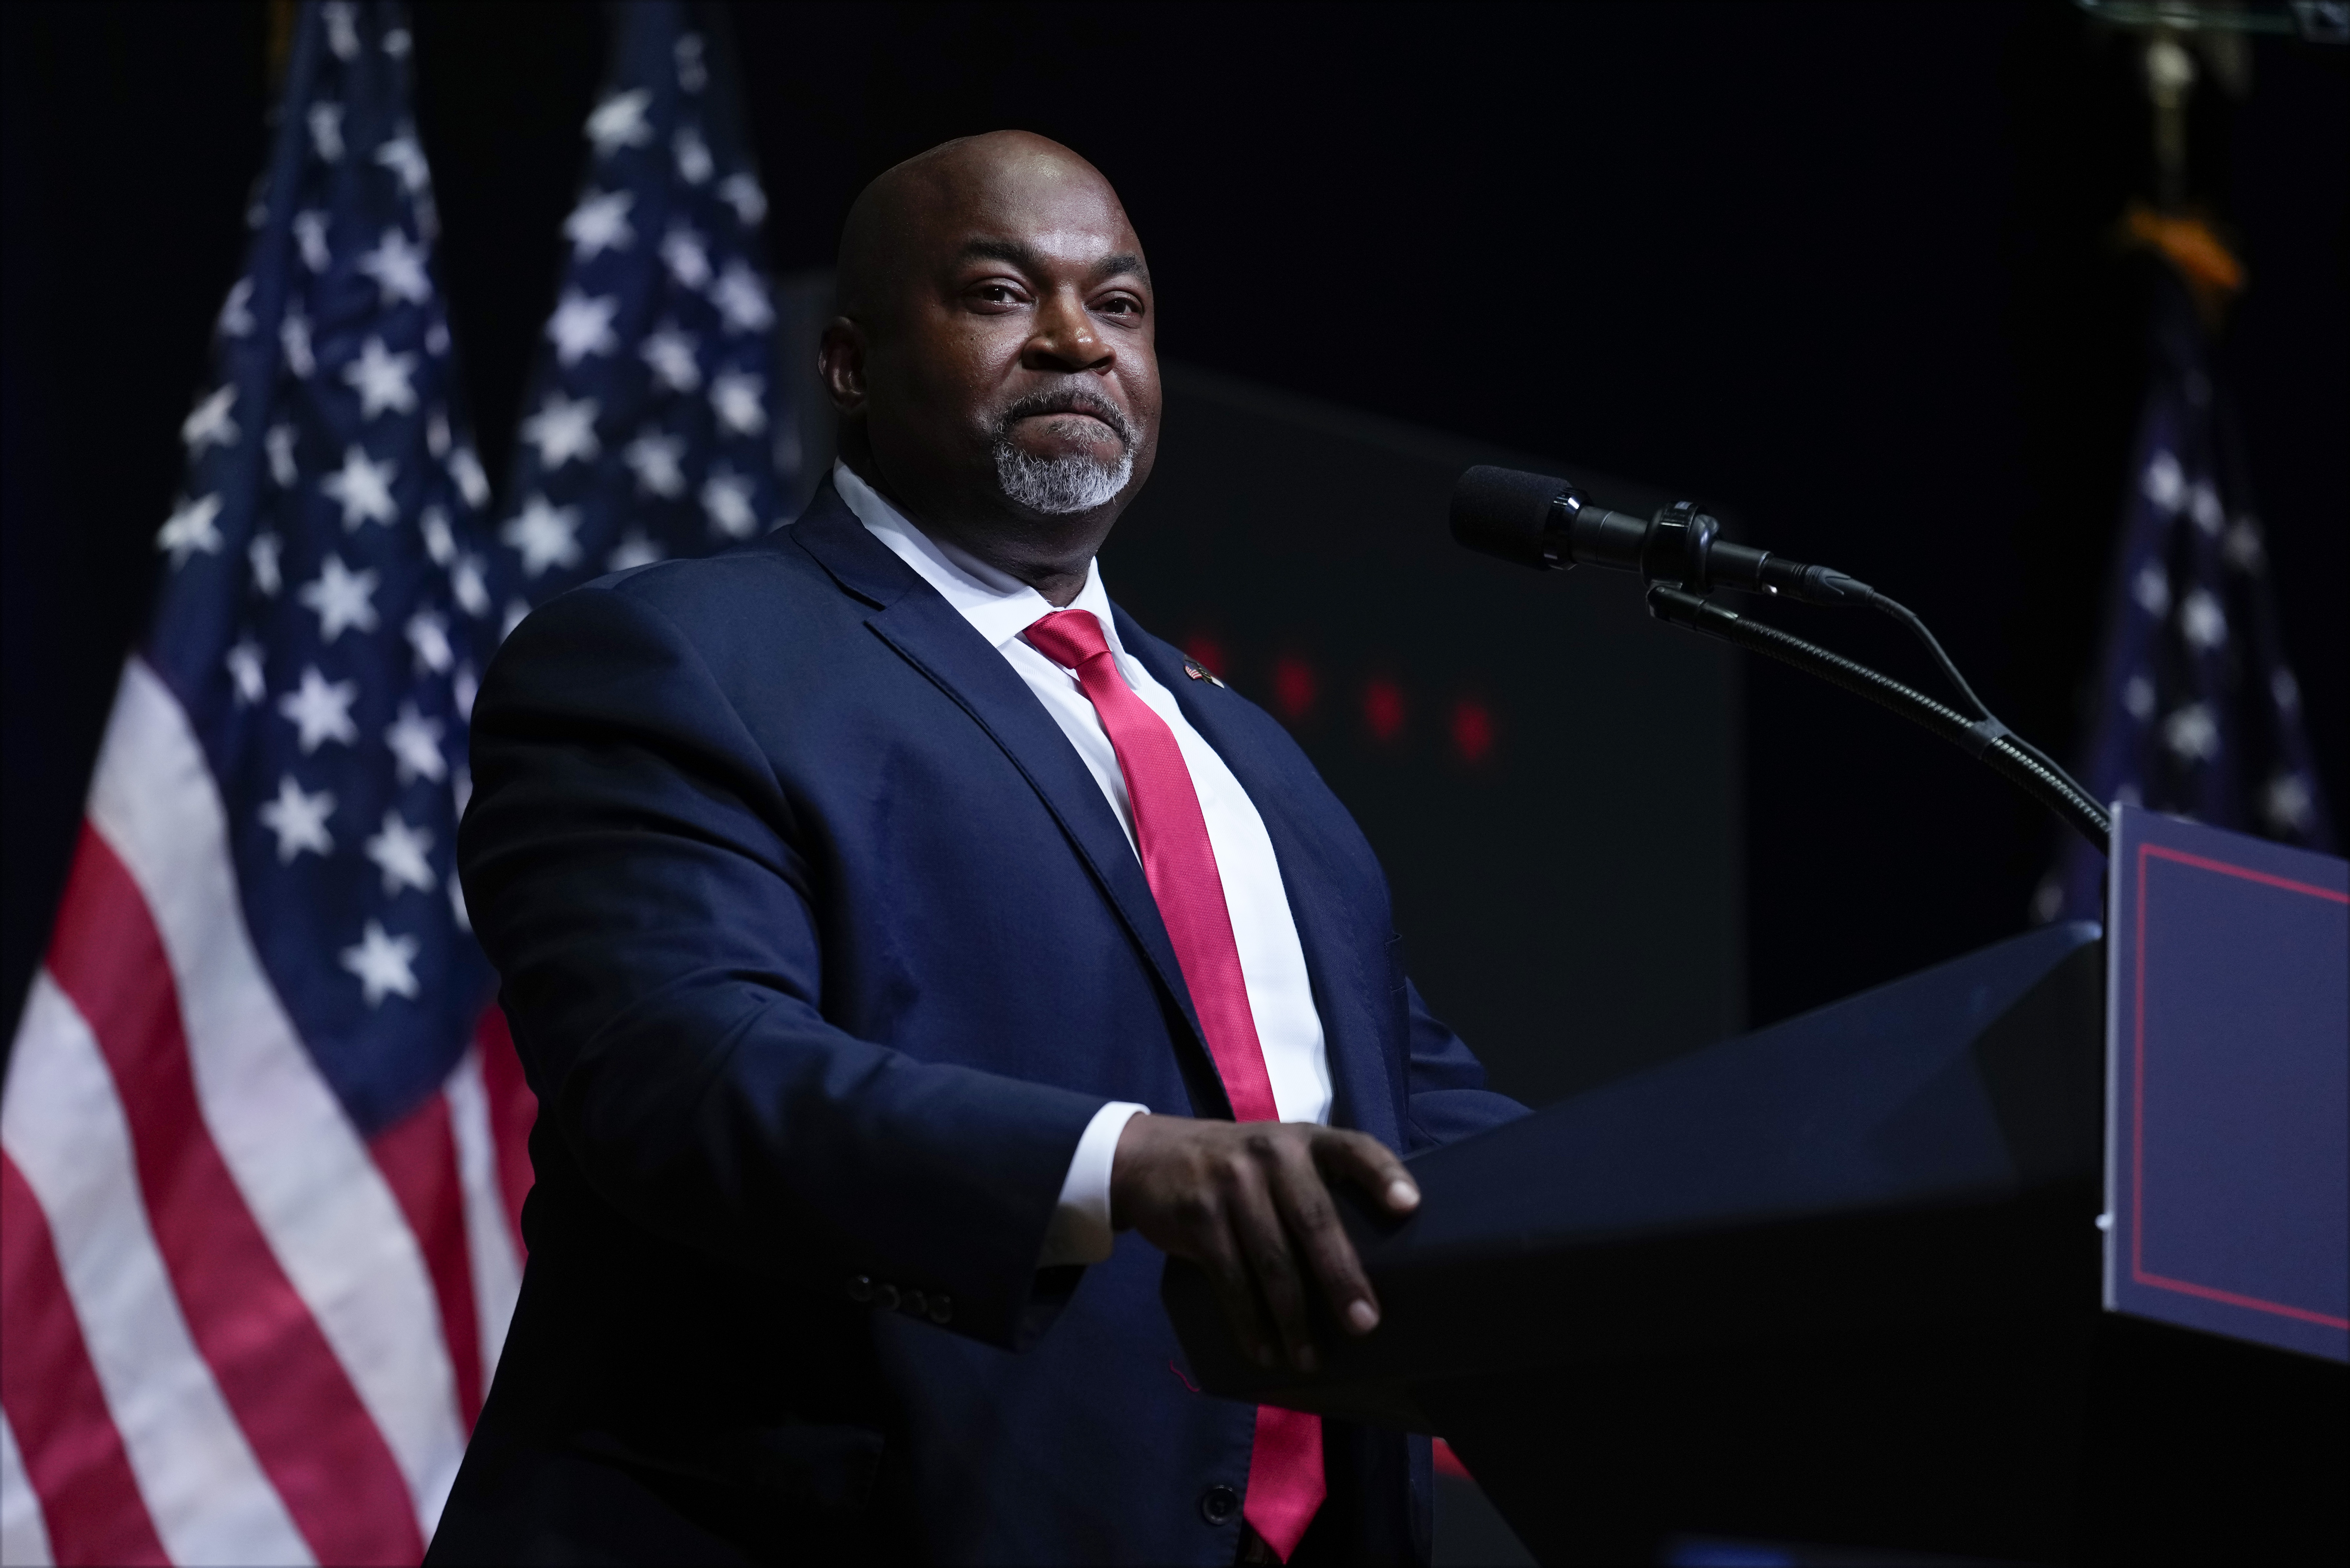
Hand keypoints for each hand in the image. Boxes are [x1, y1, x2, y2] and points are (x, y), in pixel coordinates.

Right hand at [1109, 1114, 1419, 1374]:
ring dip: (1294, 1318)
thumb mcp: (1279, 1156)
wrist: (1149, 1157)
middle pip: (1314, 1220)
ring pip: (1271, 1261)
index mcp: (1304, 1140)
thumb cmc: (1238, 1167)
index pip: (1353, 1149)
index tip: (1409, 1206)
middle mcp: (1271, 1154)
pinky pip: (1230, 1279)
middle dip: (1341, 1277)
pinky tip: (1265, 1351)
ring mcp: (1231, 1184)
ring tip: (1311, 1360)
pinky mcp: (1199, 1217)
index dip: (1382, 1175)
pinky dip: (1249, 1322)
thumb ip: (1318, 1187)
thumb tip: (1380, 1259)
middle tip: (1364, 1324)